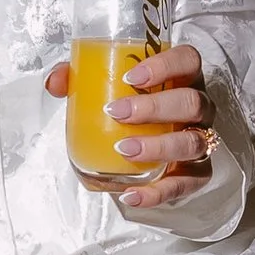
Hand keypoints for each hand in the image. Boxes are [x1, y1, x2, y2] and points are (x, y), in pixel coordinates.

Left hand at [44, 43, 217, 210]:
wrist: (141, 149)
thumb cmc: (128, 109)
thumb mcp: (103, 89)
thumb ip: (78, 80)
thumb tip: (55, 83)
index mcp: (181, 78)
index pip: (188, 60)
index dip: (166, 65)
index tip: (130, 77)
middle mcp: (197, 107)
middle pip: (191, 102)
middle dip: (155, 107)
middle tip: (117, 113)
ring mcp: (199, 139)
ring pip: (193, 142)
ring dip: (159, 147)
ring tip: (124, 149)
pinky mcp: (197, 173)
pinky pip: (186, 184)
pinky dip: (159, 192)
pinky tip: (131, 194)